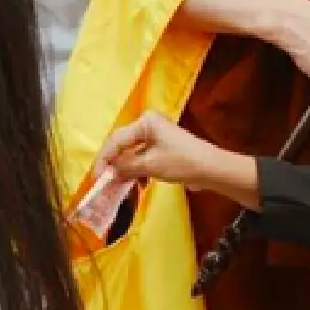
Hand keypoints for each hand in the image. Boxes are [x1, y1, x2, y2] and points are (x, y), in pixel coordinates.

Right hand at [95, 111, 252, 199]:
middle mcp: (148, 125)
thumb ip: (126, 167)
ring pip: (132, 153)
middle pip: (122, 145)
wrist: (212, 169)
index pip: (116, 140)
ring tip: (119, 186)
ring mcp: (156, 136)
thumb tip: (108, 173)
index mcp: (145, 122)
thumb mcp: (150, 165)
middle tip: (104, 183)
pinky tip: (138, 184)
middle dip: (113, 165)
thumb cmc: (181, 161)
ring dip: (125, 170)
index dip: (104, 159)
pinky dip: (137, 171)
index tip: (97, 178)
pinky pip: (142, 158)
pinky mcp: (162, 149)